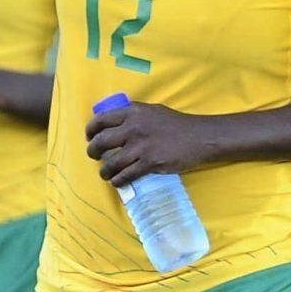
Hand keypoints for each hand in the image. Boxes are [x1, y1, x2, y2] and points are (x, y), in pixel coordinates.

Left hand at [86, 98, 214, 187]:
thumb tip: (116, 122)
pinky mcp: (149, 163)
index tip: (90, 137)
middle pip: (101, 142)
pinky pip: (125, 175)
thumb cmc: (177, 124)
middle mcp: (133, 128)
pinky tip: (117, 181)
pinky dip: (117, 180)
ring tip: (105, 173)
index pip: (100, 120)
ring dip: (104, 171)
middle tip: (94, 156)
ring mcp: (141, 147)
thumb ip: (134, 115)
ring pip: (110, 163)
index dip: (90, 131)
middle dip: (93, 152)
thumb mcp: (153, 111)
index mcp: (133, 112)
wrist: (200, 137)